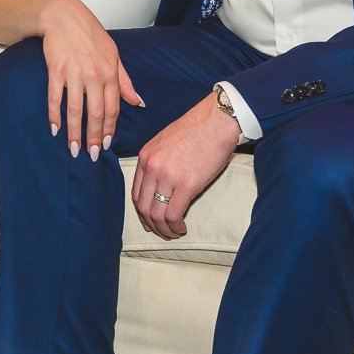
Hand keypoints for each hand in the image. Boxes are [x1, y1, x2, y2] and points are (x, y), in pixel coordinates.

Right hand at [38, 0, 143, 161]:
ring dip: (75, 132)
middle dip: (93, 137)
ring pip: (76, 110)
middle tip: (91, 155)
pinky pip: (55, 98)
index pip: (113, 108)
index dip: (109, 129)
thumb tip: (138, 102)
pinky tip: (55, 129)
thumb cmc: (90, 35)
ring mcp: (74, 73)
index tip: (105, 145)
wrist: (64, 16)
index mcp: (110, 72)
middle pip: (95, 113)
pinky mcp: (56, 70)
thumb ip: (124, 81)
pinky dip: (55, 115)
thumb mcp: (113, 54)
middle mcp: (94, 74)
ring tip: (74, 149)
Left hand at [131, 95, 239, 239]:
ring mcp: (168, 176)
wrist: (218, 120)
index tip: (149, 219)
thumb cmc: (198, 129)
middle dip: (150, 224)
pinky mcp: (187, 185)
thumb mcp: (166, 141)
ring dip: (163, 229)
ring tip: (172, 233)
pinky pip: (173, 214)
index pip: (136, 192)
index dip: (142, 211)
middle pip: (143, 206)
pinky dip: (175, 226)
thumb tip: (159, 185)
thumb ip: (158, 161)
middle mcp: (153, 166)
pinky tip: (181, 227)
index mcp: (146, 155)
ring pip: (156, 214)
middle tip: (160, 231)